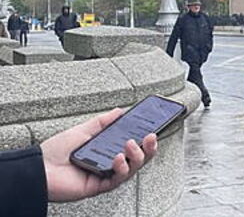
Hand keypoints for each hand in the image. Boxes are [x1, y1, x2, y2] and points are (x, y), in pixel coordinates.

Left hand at [40, 108, 157, 201]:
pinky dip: (121, 167)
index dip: (145, 138)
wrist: (38, 168)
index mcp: (107, 151)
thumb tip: (120, 111)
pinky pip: (117, 179)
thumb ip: (103, 122)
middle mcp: (109, 164)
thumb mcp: (83, 130)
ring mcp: (105, 176)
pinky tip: (118, 157)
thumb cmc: (56, 151)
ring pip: (132, 169)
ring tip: (132, 144)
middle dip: (149, 148)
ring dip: (137, 156)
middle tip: (151, 137)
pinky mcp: (99, 186)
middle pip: (138, 159)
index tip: (152, 128)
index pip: (133, 145)